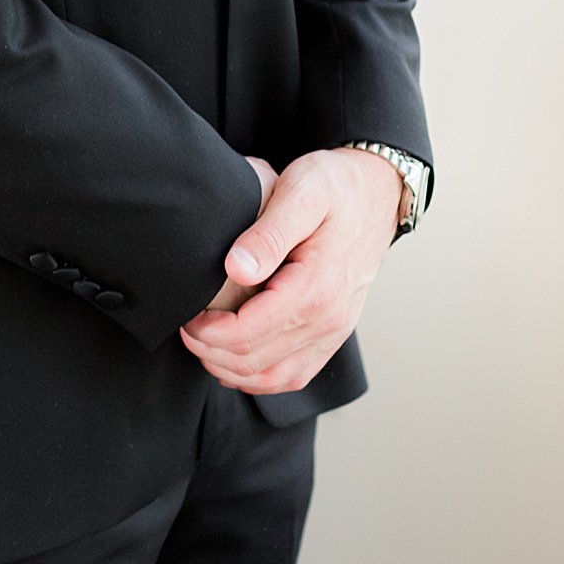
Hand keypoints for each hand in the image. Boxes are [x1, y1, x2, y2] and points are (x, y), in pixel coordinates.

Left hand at [182, 147, 400, 393]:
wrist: (378, 191)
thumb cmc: (337, 186)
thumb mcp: (301, 192)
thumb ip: (268, 233)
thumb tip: (235, 268)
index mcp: (316, 289)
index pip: (248, 333)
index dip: (208, 332)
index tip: (186, 315)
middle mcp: (329, 320)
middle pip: (256, 361)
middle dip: (211, 351)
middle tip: (185, 328)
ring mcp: (334, 331)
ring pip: (274, 377)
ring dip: (232, 370)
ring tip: (204, 345)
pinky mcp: (334, 332)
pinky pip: (295, 374)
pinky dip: (261, 377)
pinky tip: (237, 361)